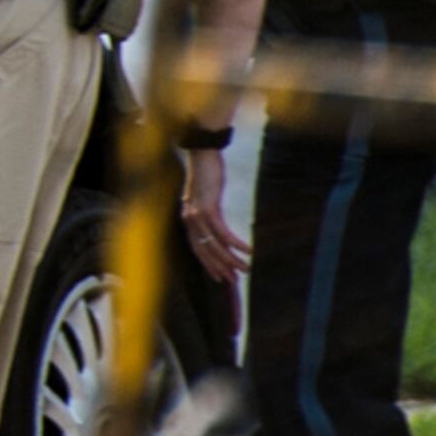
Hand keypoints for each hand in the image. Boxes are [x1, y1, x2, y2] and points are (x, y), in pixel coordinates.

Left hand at [182, 144, 249, 283]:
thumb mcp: (206, 199)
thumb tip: (218, 230)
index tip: (221, 278)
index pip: (196, 249)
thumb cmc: (206, 176)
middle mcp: (189, 220)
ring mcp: (197, 215)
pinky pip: (223, 232)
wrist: (202, 155)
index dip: (209, 265)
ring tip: (246, 269)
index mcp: (188, 219)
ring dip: (231, 260)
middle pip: (204, 252)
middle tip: (235, 281)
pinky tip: (248, 251)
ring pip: (214, 246)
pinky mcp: (208, 208)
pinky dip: (236, 244)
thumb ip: (209, 214)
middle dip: (220, 268)